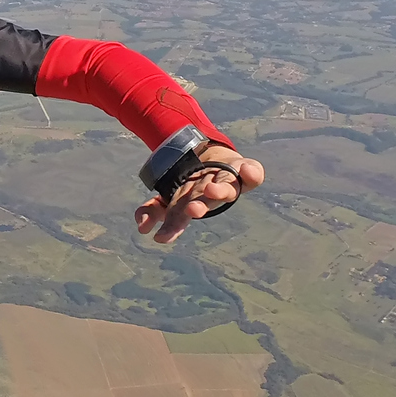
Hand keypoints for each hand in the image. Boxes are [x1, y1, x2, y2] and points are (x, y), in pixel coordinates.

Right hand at [133, 144, 263, 244]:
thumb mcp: (166, 197)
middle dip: (199, 207)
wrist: (210, 157)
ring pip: (227, 189)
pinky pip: (253, 174)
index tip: (159, 238)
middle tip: (193, 211)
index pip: (179, 217)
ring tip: (212, 191)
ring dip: (220, 191)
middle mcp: (210, 197)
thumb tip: (142, 228)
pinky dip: (252, 173)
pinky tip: (247, 169)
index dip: (171, 227)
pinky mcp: (244, 171)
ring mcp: (228, 183)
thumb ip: (150, 211)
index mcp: (190, 205)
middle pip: (206, 203)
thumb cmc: (191, 186)